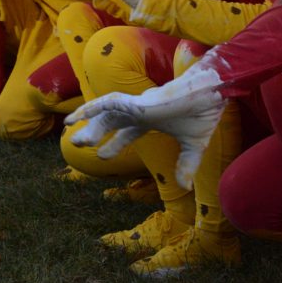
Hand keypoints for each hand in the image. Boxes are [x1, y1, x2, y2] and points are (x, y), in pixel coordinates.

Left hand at [67, 60, 225, 189]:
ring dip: (88, 119)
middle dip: (95, 131)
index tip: (102, 156)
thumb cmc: (203, 113)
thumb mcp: (195, 146)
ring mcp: (138, 104)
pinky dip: (96, 106)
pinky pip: (112, 102)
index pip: (128, 132)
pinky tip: (83, 113)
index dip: (114, 144)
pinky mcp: (139, 102)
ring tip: (70, 128)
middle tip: (78, 144)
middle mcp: (141, 110)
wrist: (211, 95)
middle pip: (110, 121)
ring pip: (106, 111)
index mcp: (151, 119)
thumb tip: (185, 187)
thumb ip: (187, 165)